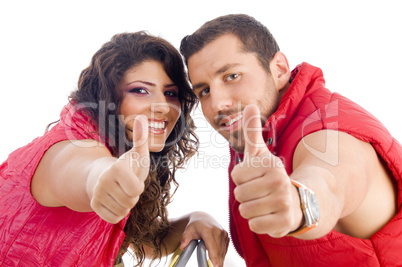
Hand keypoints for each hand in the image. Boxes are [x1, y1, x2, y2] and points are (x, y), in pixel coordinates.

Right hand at [90, 115, 149, 222]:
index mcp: (116, 168)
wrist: (104, 175)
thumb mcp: (137, 153)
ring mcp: (96, 194)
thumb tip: (143, 117)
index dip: (138, 185)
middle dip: (132, 196)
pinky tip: (114, 200)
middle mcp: (102, 181)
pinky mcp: (93, 205)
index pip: (136, 190)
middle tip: (126, 185)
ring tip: (121, 191)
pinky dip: (118, 212)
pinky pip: (114, 218)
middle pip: (130, 201)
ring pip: (123, 210)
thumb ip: (141, 138)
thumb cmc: (127, 165)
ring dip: (126, 204)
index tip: (132, 177)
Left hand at [180, 212, 228, 266]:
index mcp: (208, 230)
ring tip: (216, 266)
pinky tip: (218, 260)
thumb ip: (185, 238)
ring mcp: (223, 233)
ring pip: (222, 251)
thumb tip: (182, 246)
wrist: (203, 218)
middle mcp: (218, 231)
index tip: (215, 266)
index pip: (212, 246)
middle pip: (218, 251)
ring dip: (220, 260)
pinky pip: (225, 249)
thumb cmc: (195, 225)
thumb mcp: (188, 230)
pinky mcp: (226, 236)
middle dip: (217, 262)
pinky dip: (222, 255)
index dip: (214, 257)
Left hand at [231, 105, 300, 236]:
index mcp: (271, 165)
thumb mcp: (261, 154)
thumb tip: (250, 104)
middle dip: (246, 196)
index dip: (242, 179)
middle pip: (239, 195)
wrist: (296, 202)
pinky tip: (270, 215)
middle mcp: (279, 182)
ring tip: (265, 204)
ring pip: (245, 211)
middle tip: (261, 193)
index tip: (256, 178)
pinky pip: (254, 225)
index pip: (236, 176)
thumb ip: (252, 131)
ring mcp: (283, 203)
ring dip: (252, 210)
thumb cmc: (270, 176)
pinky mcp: (285, 222)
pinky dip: (259, 223)